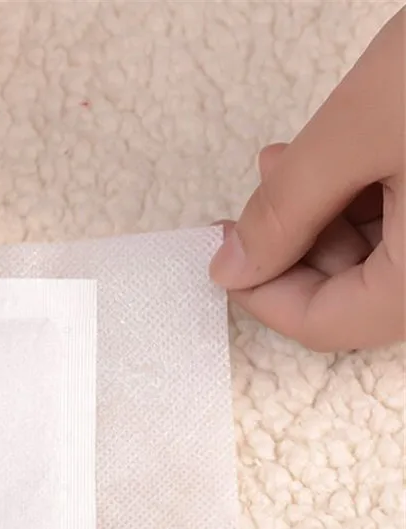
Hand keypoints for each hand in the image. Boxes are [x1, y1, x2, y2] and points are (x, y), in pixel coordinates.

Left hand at [209, 9, 403, 352]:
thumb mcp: (360, 131)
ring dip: (321, 217)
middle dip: (290, 246)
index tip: (222, 252)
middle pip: (349, 295)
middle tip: (254, 196)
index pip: (324, 325)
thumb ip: (285, 210)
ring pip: (378, 259)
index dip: (259, 293)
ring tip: (290, 160)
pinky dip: (363, 197)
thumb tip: (229, 268)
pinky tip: (338, 154)